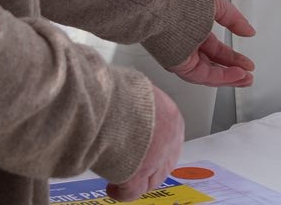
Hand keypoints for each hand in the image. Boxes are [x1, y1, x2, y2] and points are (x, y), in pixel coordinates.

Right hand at [110, 84, 183, 200]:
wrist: (110, 105)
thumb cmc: (118, 91)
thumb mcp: (136, 88)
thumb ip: (138, 101)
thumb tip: (128, 98)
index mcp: (170, 114)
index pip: (168, 135)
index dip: (155, 143)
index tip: (144, 146)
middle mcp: (168, 139)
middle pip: (164, 159)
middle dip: (149, 164)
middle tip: (134, 165)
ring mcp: (155, 160)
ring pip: (151, 178)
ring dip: (136, 178)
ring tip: (121, 178)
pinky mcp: (137, 177)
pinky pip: (132, 192)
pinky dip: (121, 192)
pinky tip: (113, 189)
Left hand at [168, 0, 254, 88]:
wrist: (160, 1)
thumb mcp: (215, 4)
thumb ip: (234, 19)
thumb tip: (249, 30)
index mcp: (194, 29)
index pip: (215, 48)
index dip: (232, 56)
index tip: (246, 61)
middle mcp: (187, 45)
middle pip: (212, 63)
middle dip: (233, 70)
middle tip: (249, 74)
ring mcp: (181, 55)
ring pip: (208, 73)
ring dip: (229, 78)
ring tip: (246, 79)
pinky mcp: (178, 64)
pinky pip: (202, 75)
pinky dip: (221, 77)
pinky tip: (236, 75)